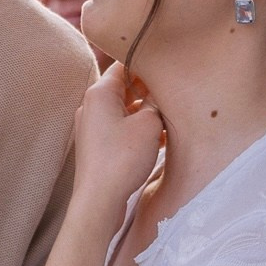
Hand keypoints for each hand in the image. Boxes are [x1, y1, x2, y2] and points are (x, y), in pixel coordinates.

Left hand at [70, 60, 165, 224]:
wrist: (99, 201)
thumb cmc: (121, 160)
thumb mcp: (150, 124)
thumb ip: (157, 102)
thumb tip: (160, 94)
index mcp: (99, 93)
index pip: (125, 63)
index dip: (149, 64)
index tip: (169, 69)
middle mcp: (92, 106)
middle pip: (126, 87)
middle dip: (150, 92)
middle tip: (173, 96)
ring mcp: (93, 126)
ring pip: (126, 109)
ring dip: (148, 113)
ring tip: (170, 121)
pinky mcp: (98, 145)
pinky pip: (122, 128)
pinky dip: (140, 130)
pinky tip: (160, 140)